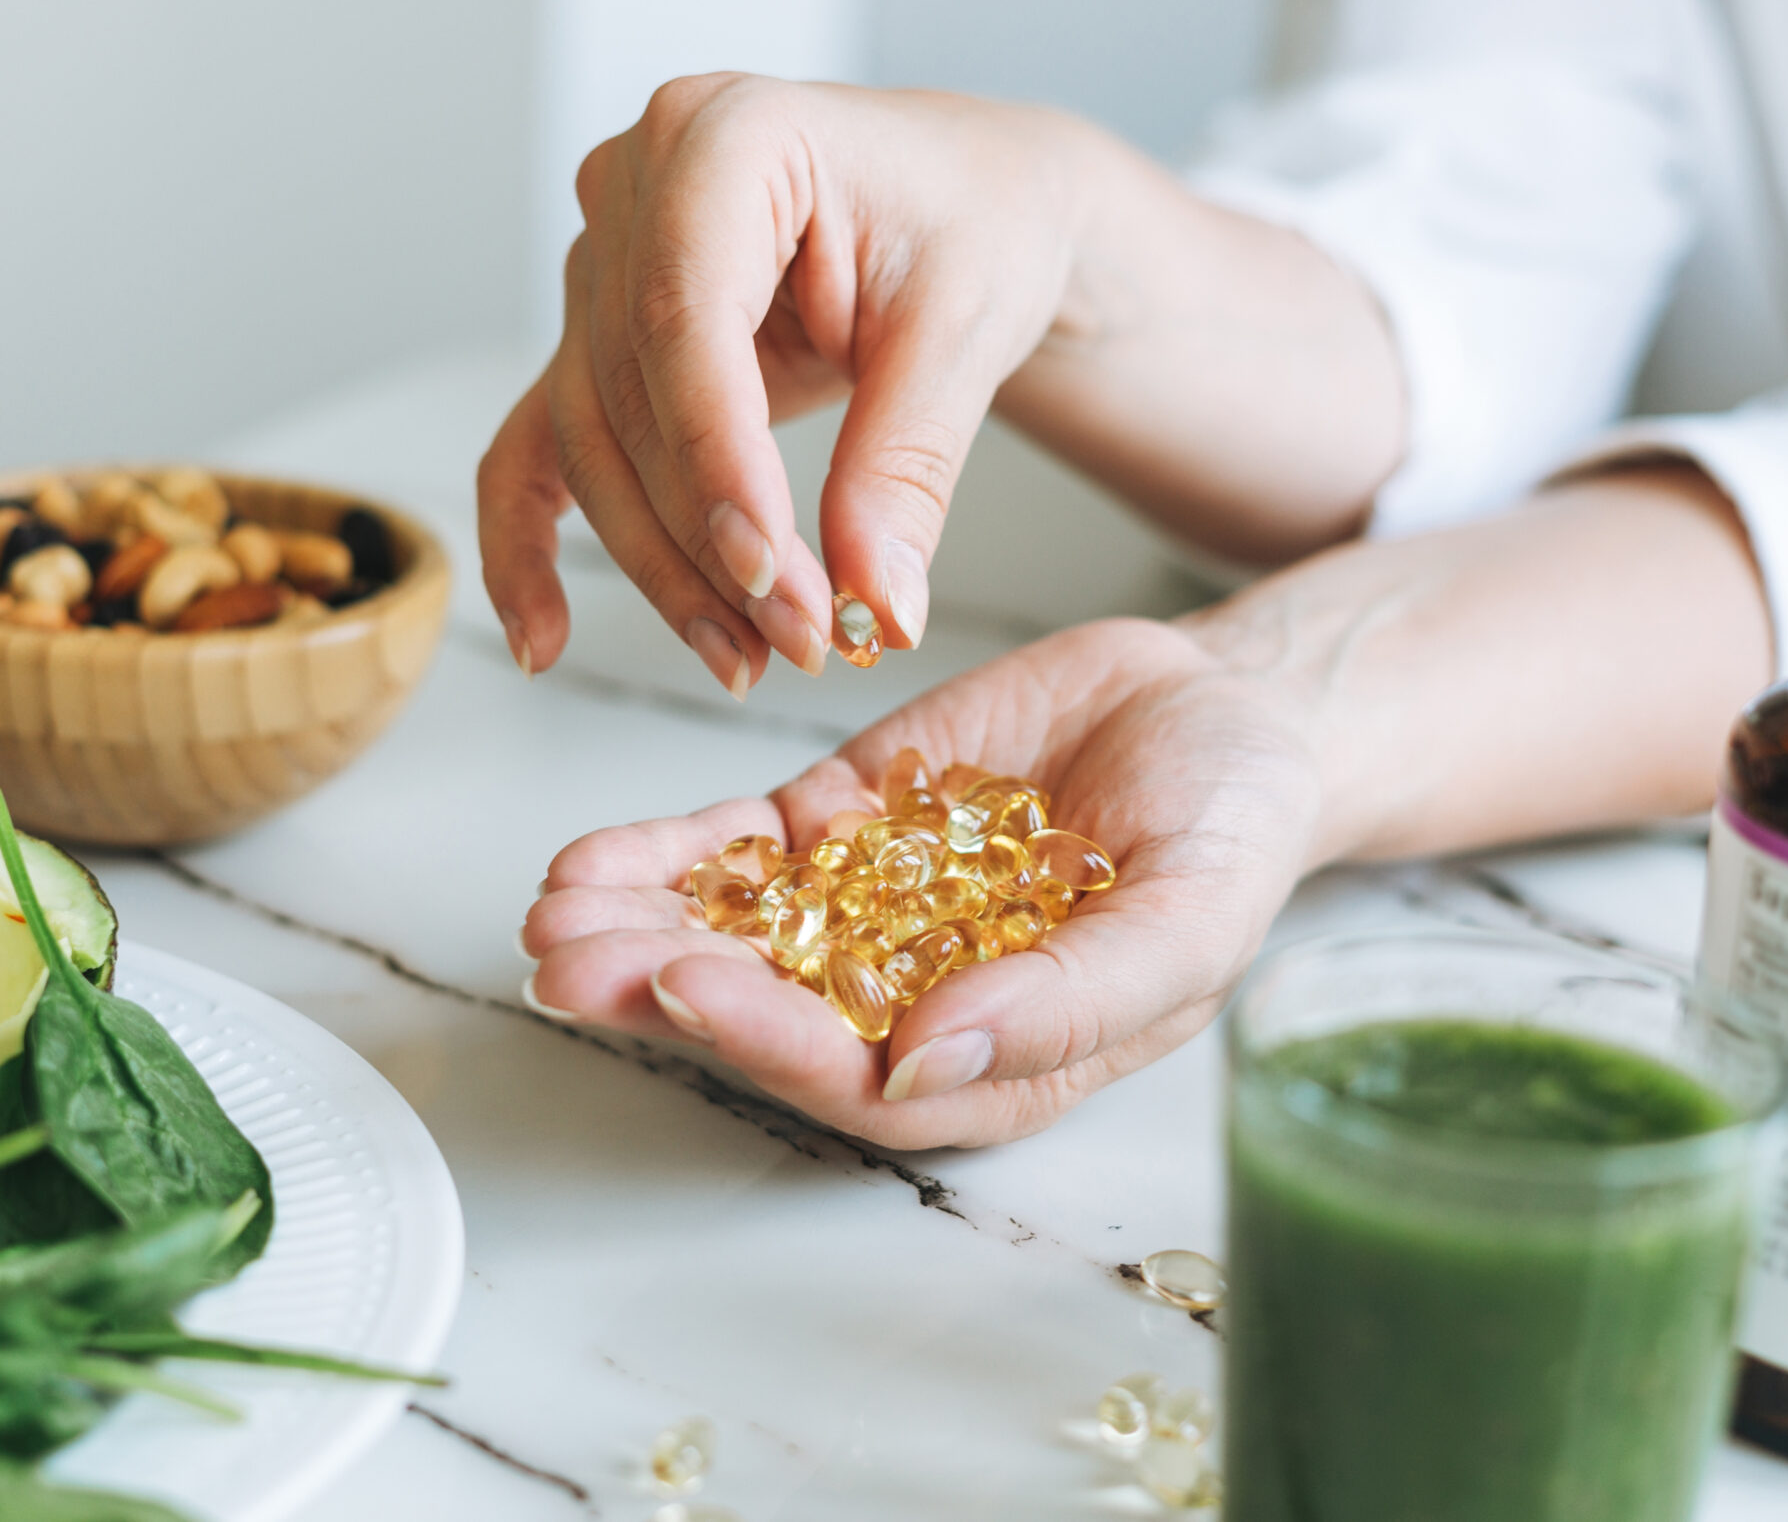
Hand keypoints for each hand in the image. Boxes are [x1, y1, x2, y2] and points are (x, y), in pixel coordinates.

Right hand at [476, 75, 1096, 695]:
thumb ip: (906, 465)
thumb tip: (877, 604)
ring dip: (664, 566)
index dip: (716, 459)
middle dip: (709, 538)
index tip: (770, 573)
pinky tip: (546, 639)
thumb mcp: (966, 332)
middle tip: (800, 639)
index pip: (685, 317)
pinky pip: (538, 445)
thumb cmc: (976, 221)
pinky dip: (529, 544)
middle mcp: (635, 184)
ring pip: (593, 443)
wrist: (974, 204)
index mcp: (725, 134)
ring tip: (750, 656)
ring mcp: (603, 260)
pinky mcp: (597, 337)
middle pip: (631, 396)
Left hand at [518, 618, 1316, 1148]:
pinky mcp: (844, 824)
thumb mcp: (1189, 918)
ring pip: (733, 933)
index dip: (769, 1040)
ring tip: (552, 912)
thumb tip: (926, 1066)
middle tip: (568, 961)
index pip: (859, 1077)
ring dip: (636, 927)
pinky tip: (588, 860)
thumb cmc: (1236, 831)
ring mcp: (869, 908)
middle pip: (767, 1013)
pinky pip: (738, 850)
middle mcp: (912, 999)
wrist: (1228, 709)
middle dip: (660, 988)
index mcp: (992, 1056)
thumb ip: (1070, 1000)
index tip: (688, 989)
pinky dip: (664, 854)